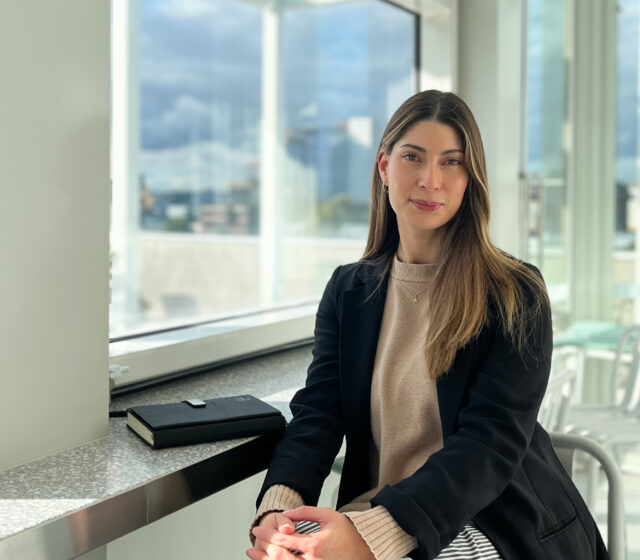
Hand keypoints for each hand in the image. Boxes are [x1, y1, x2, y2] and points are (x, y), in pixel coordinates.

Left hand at [247, 506, 374, 559]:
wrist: (366, 555)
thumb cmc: (349, 536)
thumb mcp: (330, 516)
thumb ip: (307, 512)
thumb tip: (288, 514)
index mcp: (314, 545)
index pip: (283, 539)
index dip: (267, 534)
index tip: (258, 531)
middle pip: (279, 557)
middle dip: (262, 550)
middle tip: (252, 545)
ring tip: (255, 556)